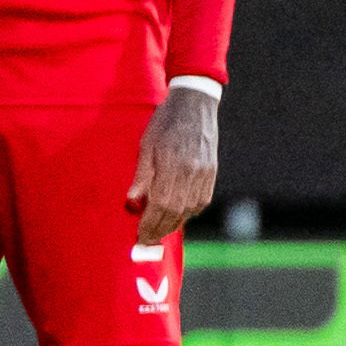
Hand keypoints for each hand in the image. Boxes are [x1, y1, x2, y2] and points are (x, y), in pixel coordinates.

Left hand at [131, 89, 219, 244]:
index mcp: (174, 165)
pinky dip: (188, 212)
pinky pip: (201, 201)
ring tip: (158, 231)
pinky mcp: (213, 172)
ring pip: (190, 209)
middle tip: (146, 240)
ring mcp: (206, 174)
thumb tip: (132, 204)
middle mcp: (193, 173)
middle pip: (177, 211)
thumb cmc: (164, 123)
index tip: (140, 236)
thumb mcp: (146, 146)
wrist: (195, 105)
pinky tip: (176, 216)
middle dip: (160, 229)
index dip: (151, 224)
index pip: (162, 205)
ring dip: (174, 223)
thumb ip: (141, 177)